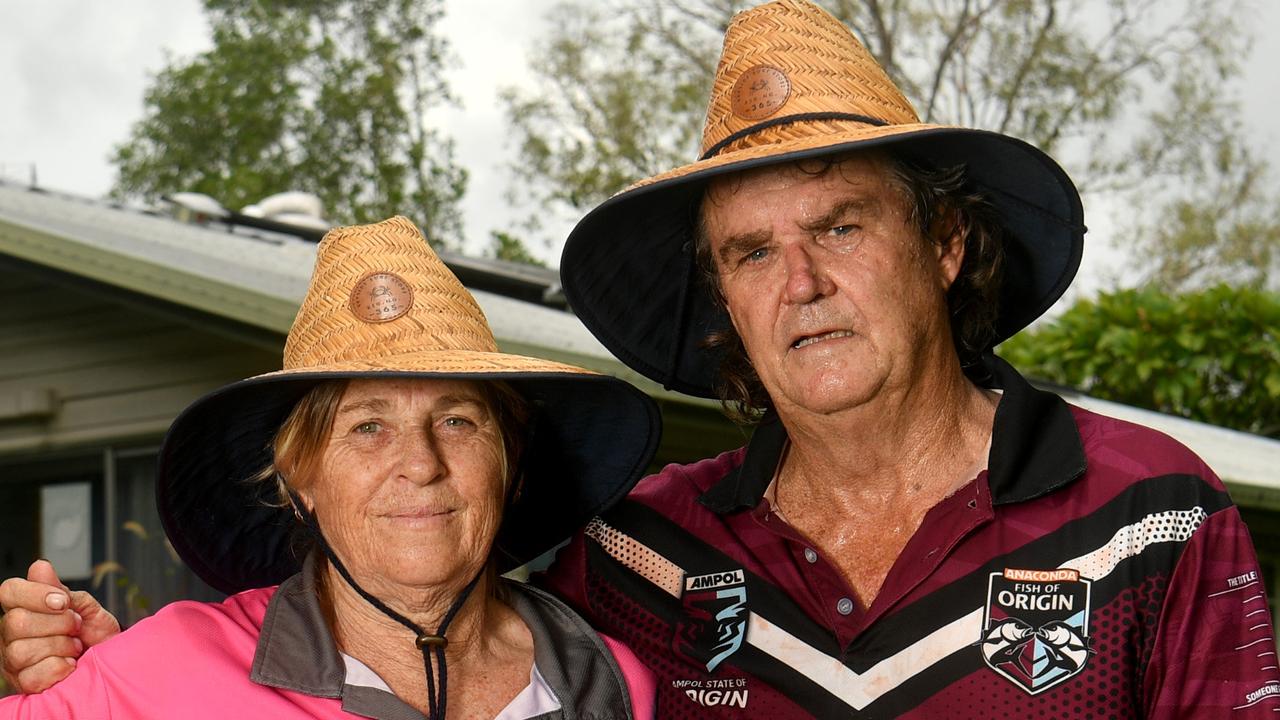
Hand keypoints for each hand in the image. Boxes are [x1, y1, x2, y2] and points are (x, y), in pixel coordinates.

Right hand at [0, 559, 120, 692]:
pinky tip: (70, 664)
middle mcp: (11, 634)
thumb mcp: (85, 606)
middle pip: (16, 622)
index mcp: (23, 608)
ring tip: (75, 647)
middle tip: (77, 627)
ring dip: (60, 647)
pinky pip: (34, 676)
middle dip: (58, 623)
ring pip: (22, 651)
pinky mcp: (25, 683)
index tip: (64, 602)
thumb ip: (61, 590)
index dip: (35, 594)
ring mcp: (14, 660)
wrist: (112, 659)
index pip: (9, 591)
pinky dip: (60, 668)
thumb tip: (40, 567)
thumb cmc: (95, 633)